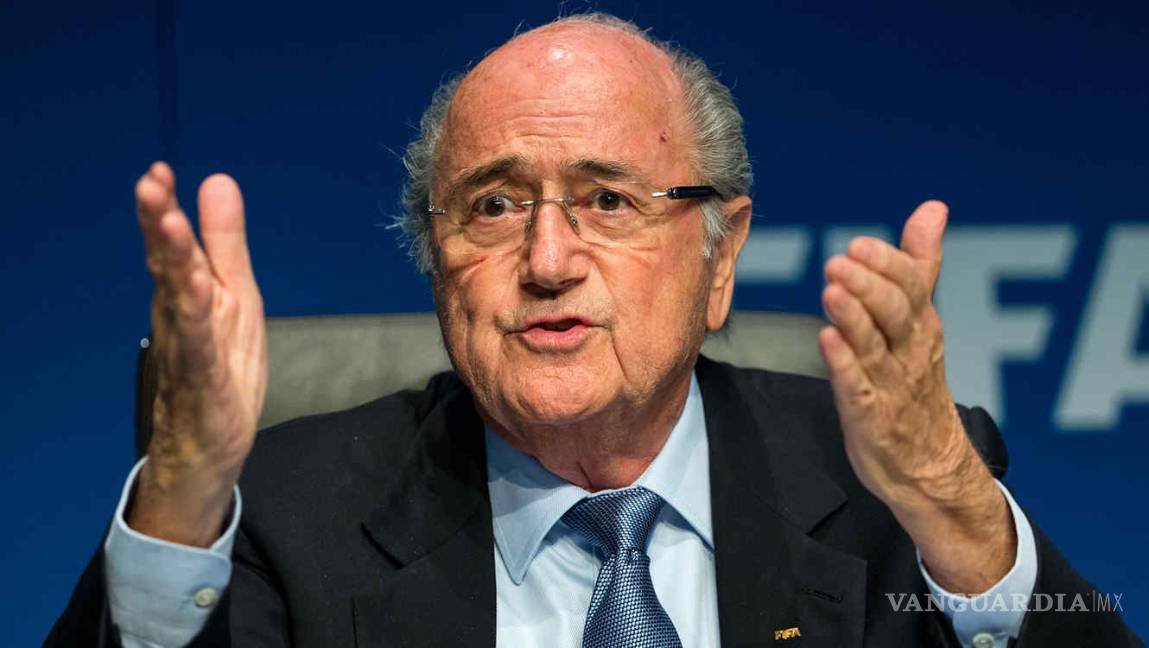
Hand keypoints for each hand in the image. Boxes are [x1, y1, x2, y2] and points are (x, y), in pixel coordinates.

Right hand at [128, 162, 267, 546]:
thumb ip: (225, 243)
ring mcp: (188, 349)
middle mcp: (180, 316)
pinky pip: (198, 346)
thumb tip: (218, 181)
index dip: (166, 208)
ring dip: (173, 261)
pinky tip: (196, 291)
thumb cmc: (221, 367)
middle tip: (150, 184)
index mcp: (190, 292)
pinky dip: (196, 318)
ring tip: (168, 222)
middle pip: (167, 265)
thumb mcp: (236, 296)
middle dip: (160, 224)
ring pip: (178, 299)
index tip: (159, 170)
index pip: (174, 245)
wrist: (207, 447)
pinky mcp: (203, 382)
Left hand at [818, 200, 1014, 593]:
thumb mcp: (923, 321)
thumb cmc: (917, 384)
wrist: (929, 465)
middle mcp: (910, 351)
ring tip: (832, 291)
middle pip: (895, 312)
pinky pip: (857, 387)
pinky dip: (843, 365)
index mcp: (922, 325)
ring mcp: (891, 385)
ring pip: (874, 346)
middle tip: (840, 261)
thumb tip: (932, 208)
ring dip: (853, 318)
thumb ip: (921, 265)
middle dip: (869, 285)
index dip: (887, 264)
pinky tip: (827, 340)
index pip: (912, 286)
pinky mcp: (871, 417)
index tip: (860, 244)